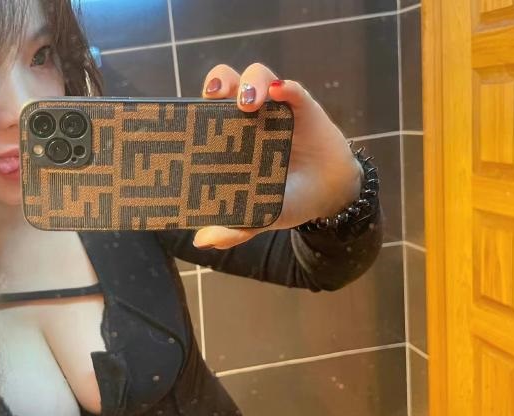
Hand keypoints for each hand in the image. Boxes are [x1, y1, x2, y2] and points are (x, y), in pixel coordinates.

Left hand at [192, 63, 363, 249]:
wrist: (327, 196)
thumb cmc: (284, 200)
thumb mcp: (258, 216)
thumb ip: (233, 228)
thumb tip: (201, 240)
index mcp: (227, 139)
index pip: (205, 111)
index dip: (193, 106)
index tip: (186, 112)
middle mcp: (247, 117)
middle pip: (227, 83)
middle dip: (219, 81)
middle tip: (216, 95)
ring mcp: (274, 108)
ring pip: (257, 77)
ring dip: (252, 82)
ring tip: (250, 102)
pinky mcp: (302, 104)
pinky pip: (292, 88)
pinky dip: (286, 86)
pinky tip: (281, 92)